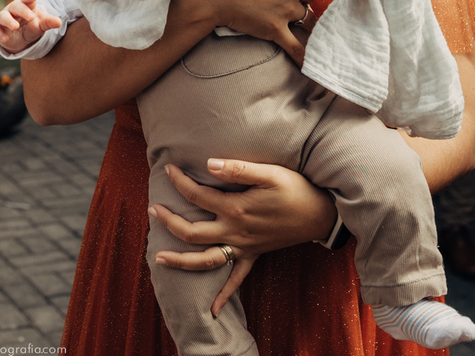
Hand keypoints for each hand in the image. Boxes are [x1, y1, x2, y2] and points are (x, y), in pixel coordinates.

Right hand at [0, 0, 61, 53]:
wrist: (20, 39)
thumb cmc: (31, 26)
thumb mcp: (40, 26)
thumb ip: (48, 22)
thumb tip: (60, 22)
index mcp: (26, 6)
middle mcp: (13, 10)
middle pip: (16, 6)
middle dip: (22, 11)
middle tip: (31, 17)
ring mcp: (4, 19)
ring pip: (3, 16)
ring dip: (8, 20)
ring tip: (15, 26)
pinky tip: (5, 39)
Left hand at [148, 159, 336, 315]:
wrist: (322, 214)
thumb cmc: (296, 189)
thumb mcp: (270, 173)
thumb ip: (238, 169)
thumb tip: (208, 164)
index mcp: (236, 209)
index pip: (197, 195)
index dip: (179, 182)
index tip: (168, 169)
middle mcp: (236, 232)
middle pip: (192, 233)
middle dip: (169, 223)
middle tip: (152, 210)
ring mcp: (244, 247)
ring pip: (206, 260)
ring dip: (181, 261)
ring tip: (158, 258)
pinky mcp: (254, 255)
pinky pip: (237, 279)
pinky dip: (224, 295)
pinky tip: (212, 311)